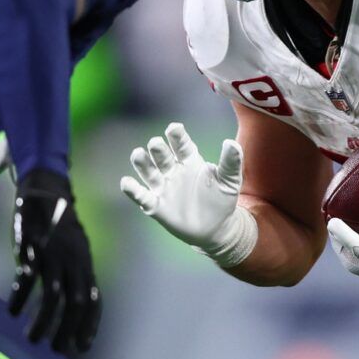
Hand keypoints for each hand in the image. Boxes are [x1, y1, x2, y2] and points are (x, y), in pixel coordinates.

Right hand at [9, 169, 100, 350]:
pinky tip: (11, 311)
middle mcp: (73, 261)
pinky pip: (26, 277)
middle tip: (56, 350)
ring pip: (52, 295)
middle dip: (67, 329)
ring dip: (43, 320)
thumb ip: (77, 274)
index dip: (90, 325)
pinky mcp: (31, 246)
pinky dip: (19, 297)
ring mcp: (52, 253)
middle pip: (74, 303)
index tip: (83, 347)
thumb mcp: (77, 249)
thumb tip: (77, 303)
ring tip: (32, 338)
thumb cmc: (60, 225)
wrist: (45, 189)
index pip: (94, 300)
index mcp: (86, 263)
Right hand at [120, 122, 254, 263]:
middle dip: (158, 149)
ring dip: (142, 163)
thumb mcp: (230, 182)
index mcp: (190, 161)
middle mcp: (173, 171)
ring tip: (137, 154)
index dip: (176, 136)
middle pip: (162, 155)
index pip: (181, 144)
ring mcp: (163, 188)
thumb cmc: (222, 201)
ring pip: (148, 171)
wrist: (216, 230)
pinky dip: (133, 189)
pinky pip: (141, 196)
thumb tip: (231, 143)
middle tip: (156, 144)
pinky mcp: (156, 205)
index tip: (174, 128)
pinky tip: (127, 182)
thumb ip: (231, 162)